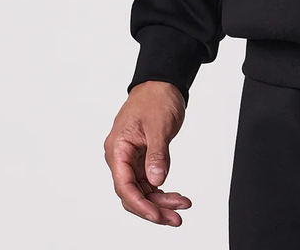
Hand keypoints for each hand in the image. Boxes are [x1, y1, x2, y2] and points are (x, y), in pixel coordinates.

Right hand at [103, 80, 191, 226]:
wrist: (162, 82)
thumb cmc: (156, 98)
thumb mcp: (158, 125)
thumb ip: (157, 154)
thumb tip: (156, 181)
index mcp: (118, 149)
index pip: (124, 185)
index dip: (140, 204)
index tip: (157, 215)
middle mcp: (121, 157)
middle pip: (133, 192)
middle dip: (153, 208)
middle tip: (176, 218)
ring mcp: (131, 158)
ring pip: (143, 189)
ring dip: (161, 201)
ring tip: (182, 207)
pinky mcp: (143, 157)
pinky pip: (149, 180)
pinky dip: (162, 189)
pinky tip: (176, 196)